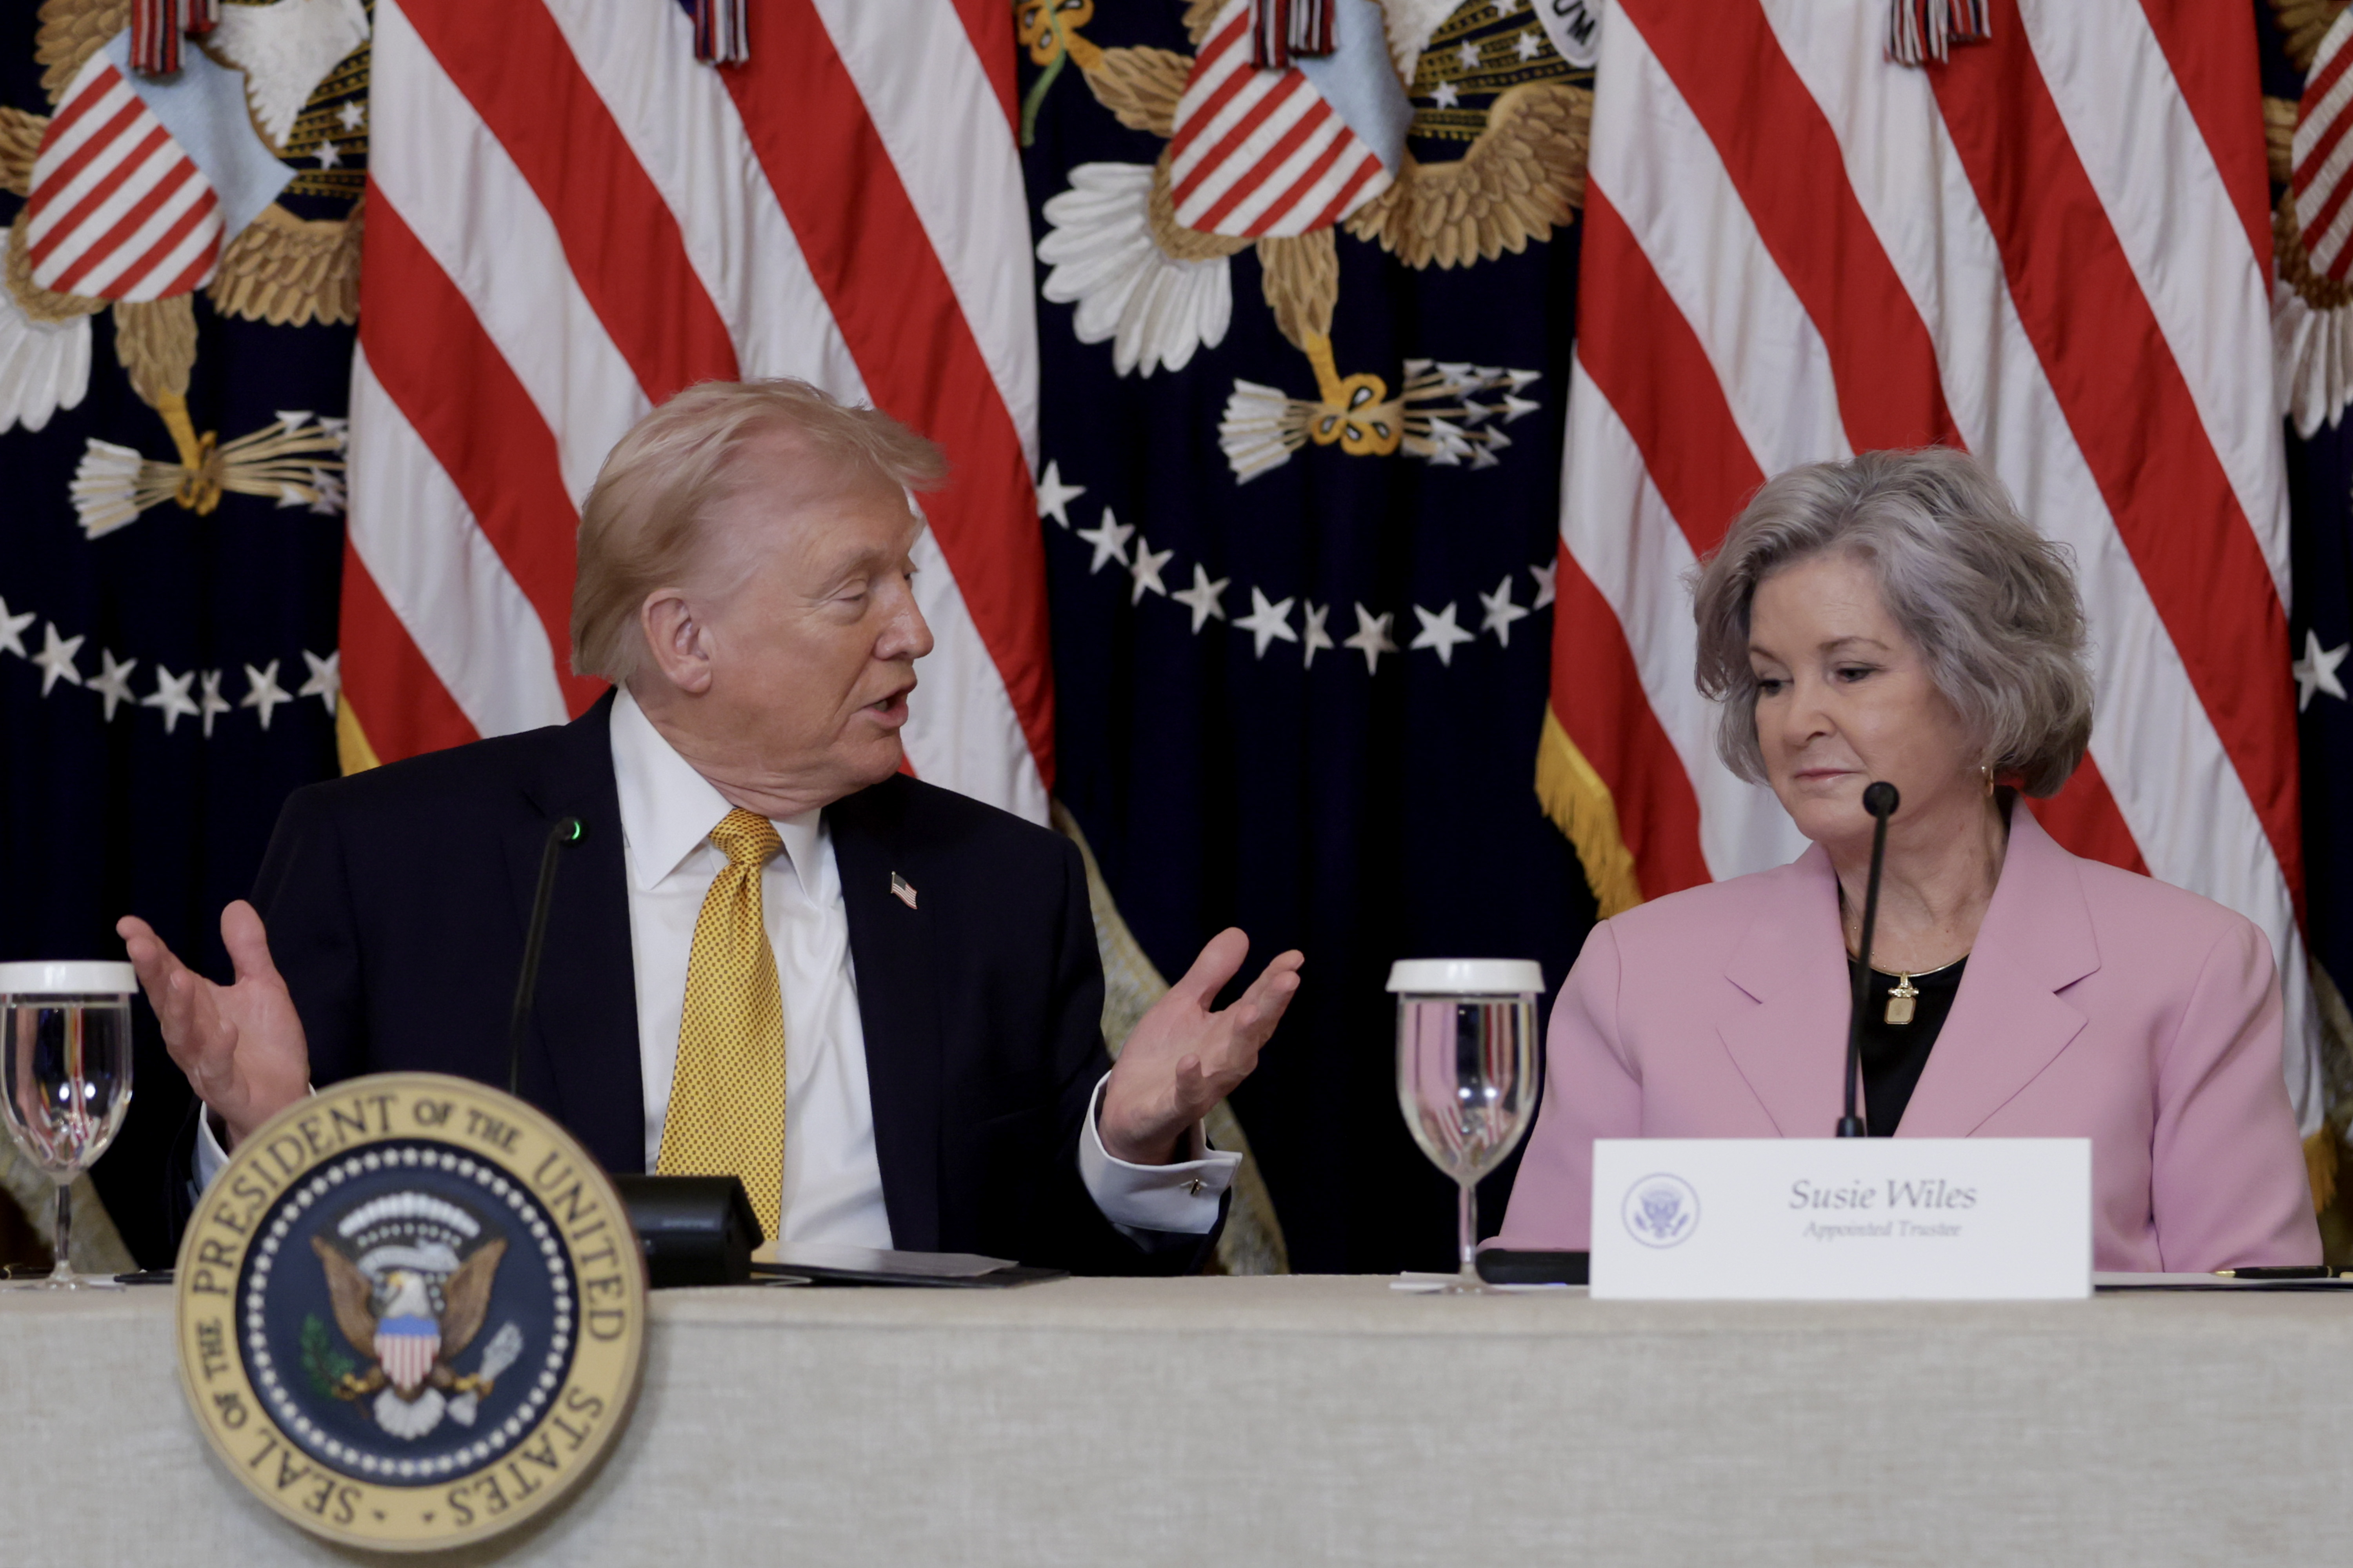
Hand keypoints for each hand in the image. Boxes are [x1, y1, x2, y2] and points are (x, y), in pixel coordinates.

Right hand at [116, 902, 310, 1149]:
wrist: (285, 1097)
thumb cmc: (266, 1044)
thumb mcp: (262, 987)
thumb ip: (248, 950)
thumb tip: (234, 905)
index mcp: (198, 1006)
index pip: (167, 973)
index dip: (149, 949)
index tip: (129, 924)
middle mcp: (192, 1033)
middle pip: (166, 1001)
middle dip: (152, 973)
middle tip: (142, 945)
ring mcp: (204, 1062)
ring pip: (182, 1036)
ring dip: (179, 1008)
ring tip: (179, 978)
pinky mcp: (225, 1087)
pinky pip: (215, 1070)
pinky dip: (217, 1050)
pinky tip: (225, 1030)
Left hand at [1099, 928, 1301, 1165]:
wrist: (1128, 1107)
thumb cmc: (1163, 1053)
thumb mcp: (1183, 1004)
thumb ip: (1212, 974)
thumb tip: (1240, 933)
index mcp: (1228, 1032)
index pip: (1257, 1002)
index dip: (1275, 981)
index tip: (1294, 957)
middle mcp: (1224, 1058)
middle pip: (1253, 1031)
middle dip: (1271, 1006)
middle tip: (1288, 979)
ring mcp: (1202, 1085)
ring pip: (1231, 1064)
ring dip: (1242, 1039)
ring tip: (1250, 1011)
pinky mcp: (1174, 1107)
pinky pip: (1186, 1096)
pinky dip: (1191, 1080)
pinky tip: (1190, 1061)